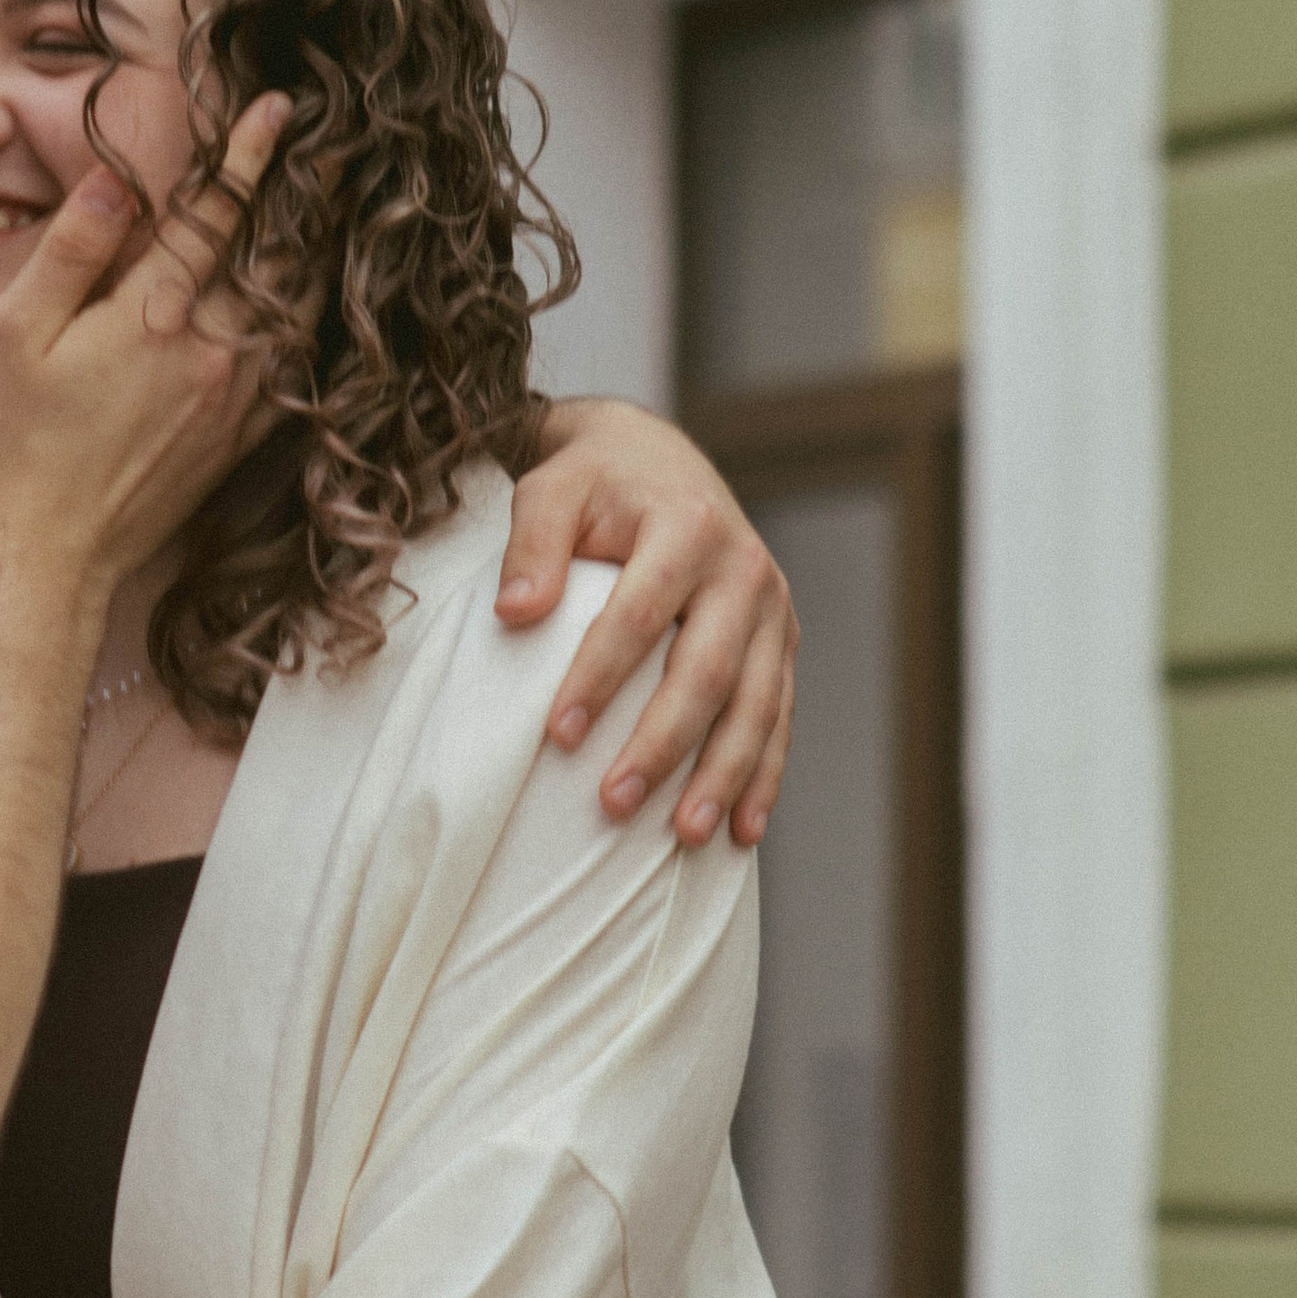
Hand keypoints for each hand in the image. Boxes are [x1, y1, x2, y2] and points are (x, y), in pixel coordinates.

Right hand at [0, 95, 290, 605]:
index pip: (214, 216)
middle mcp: (212, 354)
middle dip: (309, 198)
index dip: (248, 156)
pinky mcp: (235, 444)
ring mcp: (233, 403)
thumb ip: (72, 251)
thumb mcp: (13, 335)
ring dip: (317, 259)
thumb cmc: (10, 449)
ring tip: (335, 217)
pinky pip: (294, 371)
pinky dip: (309, 327)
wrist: (43, 561)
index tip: (280, 109)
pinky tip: (310, 312)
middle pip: (280, 259)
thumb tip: (118, 180)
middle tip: (339, 150)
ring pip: (298, 313)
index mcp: (154, 316)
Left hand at [499, 401, 797, 848]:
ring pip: (756, 705)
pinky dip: (763, 775)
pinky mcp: (782, 643)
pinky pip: (779, 716)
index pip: (642, 612)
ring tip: (684, 836)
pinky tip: (742, 831)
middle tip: (613, 803)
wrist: (657, 461)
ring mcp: (773, 610)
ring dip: (723, 776)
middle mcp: (744, 569)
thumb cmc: (594, 483)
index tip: (557, 735)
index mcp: (689, 527)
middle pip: (709, 670)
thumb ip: (532, 543)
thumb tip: (514, 612)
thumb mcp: (552, 488)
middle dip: (663, 743)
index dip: (601, 675)